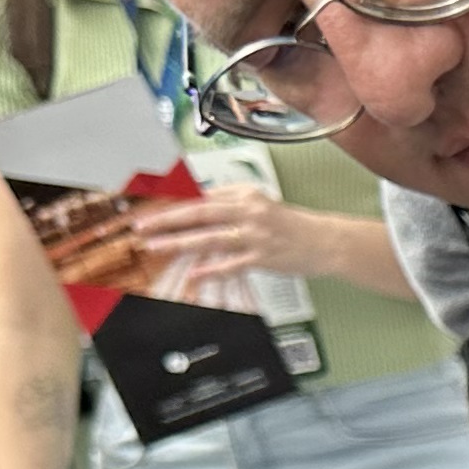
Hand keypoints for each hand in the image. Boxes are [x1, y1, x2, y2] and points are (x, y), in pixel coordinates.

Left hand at [126, 184, 337, 292]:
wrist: (326, 241)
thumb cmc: (292, 226)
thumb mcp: (260, 204)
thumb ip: (229, 204)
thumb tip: (197, 206)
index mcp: (245, 195)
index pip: (201, 197)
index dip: (172, 205)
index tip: (150, 211)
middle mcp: (249, 211)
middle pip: (199, 212)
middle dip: (167, 219)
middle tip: (142, 225)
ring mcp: (256, 235)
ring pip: (210, 237)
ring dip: (179, 242)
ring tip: (155, 246)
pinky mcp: (264, 257)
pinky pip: (233, 264)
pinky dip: (213, 268)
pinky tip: (195, 273)